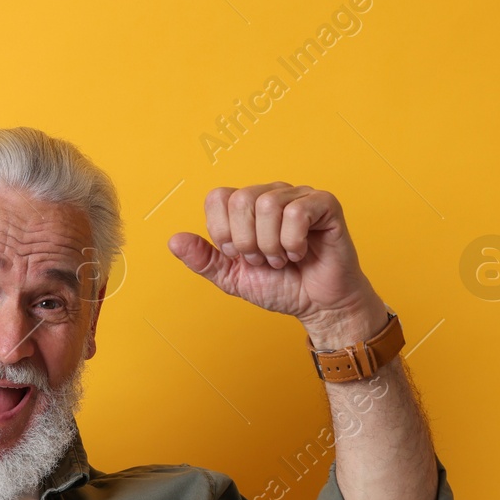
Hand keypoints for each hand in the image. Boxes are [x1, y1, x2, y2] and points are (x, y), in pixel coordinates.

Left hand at [167, 183, 384, 340]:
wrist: (317, 305)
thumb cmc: (280, 286)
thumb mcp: (232, 277)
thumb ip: (203, 259)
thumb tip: (174, 241)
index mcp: (247, 207)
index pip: (218, 197)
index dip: (222, 232)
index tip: (238, 255)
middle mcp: (271, 194)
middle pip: (241, 199)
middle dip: (246, 242)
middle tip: (261, 260)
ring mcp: (299, 196)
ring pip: (267, 205)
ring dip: (270, 245)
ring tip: (280, 259)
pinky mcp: (325, 204)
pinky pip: (297, 212)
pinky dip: (292, 242)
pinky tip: (300, 253)